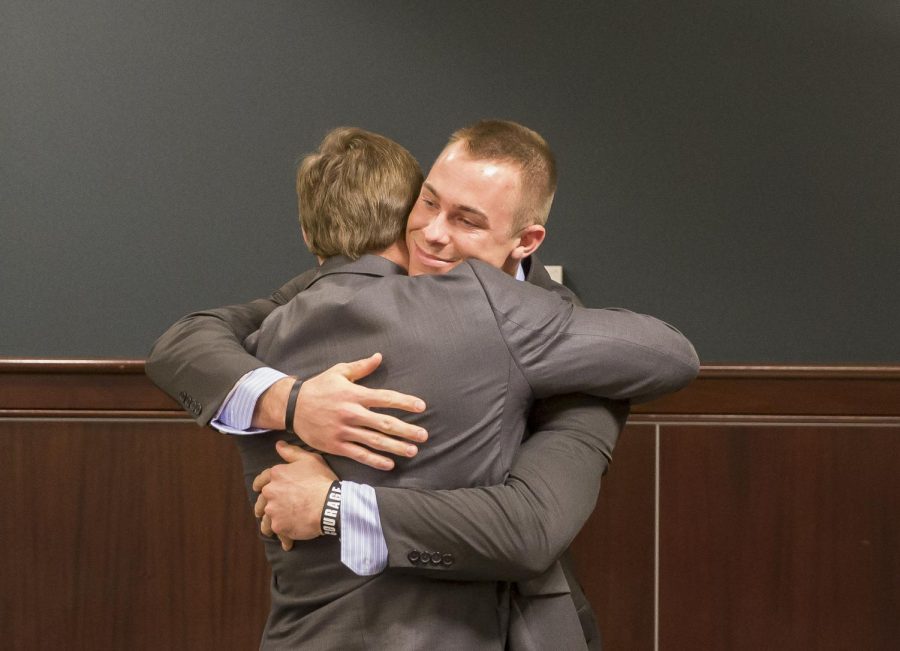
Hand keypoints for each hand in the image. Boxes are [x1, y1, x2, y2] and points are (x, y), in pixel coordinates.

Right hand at [252, 353, 427, 469]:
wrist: (291, 406)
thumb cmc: (318, 387)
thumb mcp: (338, 372)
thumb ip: (361, 367)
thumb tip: (379, 357)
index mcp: (354, 394)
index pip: (385, 398)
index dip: (404, 402)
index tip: (421, 407)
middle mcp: (351, 413)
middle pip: (384, 423)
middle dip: (406, 430)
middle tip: (423, 436)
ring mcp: (344, 431)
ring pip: (375, 441)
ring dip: (396, 447)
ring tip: (413, 451)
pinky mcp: (336, 445)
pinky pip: (359, 454)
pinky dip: (375, 460)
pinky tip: (389, 463)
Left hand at [252, 440, 337, 549]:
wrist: (329, 504)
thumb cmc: (321, 480)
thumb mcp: (309, 460)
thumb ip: (291, 453)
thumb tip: (278, 445)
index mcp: (276, 475)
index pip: (261, 479)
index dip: (259, 483)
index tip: (257, 488)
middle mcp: (270, 493)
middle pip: (261, 502)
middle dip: (262, 507)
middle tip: (267, 512)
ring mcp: (273, 511)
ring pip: (266, 520)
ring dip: (269, 525)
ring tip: (274, 530)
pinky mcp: (280, 527)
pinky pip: (279, 534)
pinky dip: (283, 538)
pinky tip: (288, 543)